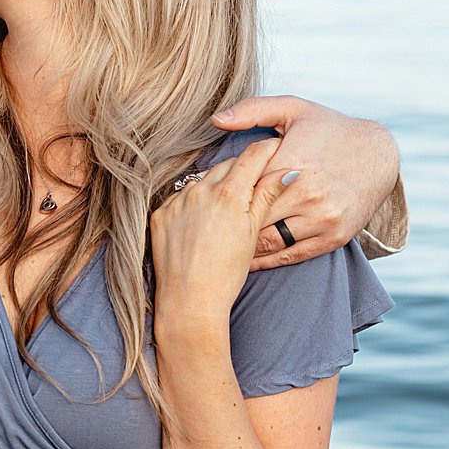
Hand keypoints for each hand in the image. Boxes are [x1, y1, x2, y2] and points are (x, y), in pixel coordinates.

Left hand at [150, 136, 282, 325]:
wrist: (189, 301)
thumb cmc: (226, 273)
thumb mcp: (252, 232)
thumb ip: (267, 196)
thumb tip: (287, 170)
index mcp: (229, 193)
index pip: (251, 157)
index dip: (265, 150)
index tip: (273, 147)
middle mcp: (201, 190)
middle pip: (227, 165)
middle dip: (242, 168)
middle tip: (254, 176)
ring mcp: (178, 201)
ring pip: (203, 179)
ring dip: (216, 183)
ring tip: (227, 203)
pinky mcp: (161, 214)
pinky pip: (181, 197)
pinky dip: (194, 200)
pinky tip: (202, 218)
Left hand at [211, 96, 399, 270]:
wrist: (379, 155)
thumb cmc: (329, 129)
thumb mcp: (294, 109)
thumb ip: (252, 111)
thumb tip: (215, 119)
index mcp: (291, 161)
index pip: (242, 186)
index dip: (221, 194)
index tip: (206, 198)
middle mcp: (306, 193)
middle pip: (251, 217)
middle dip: (227, 222)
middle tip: (205, 227)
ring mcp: (322, 218)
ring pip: (268, 240)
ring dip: (243, 245)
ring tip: (220, 245)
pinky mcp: (333, 237)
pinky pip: (290, 255)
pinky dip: (266, 259)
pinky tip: (247, 260)